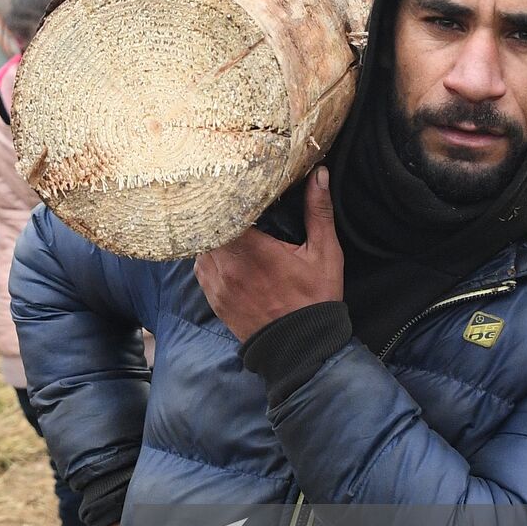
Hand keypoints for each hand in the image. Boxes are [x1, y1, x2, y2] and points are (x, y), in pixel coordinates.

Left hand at [194, 166, 343, 341]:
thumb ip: (318, 212)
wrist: (301, 350)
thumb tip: (319, 175)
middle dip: (219, 211)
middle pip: (208, 225)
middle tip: (231, 198)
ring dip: (214, 234)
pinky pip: (202, 267)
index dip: (224, 193)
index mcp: (253, 250)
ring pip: (202, 246)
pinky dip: (211, 256)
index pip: (222, 210)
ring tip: (229, 223)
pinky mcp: (213, 299)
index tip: (233, 182)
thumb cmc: (314, 300)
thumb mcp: (324, 253)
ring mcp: (216, 284)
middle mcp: (227, 266)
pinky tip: (227, 252)